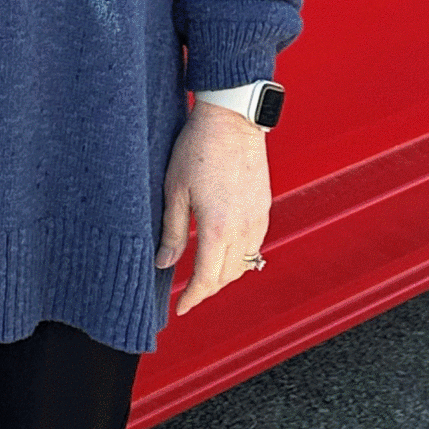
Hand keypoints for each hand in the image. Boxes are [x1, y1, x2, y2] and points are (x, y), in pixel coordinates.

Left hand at [156, 101, 270, 316]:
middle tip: (187, 295)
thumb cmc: (198, 148)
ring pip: (244, 265)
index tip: (180, 308)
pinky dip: (238, 259)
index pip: (206, 279)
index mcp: (217, 228)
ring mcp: (258, 220)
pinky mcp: (264, 209)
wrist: (232, 119)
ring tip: (203, 276)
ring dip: (224, 276)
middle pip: (227, 277)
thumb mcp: (175, 190)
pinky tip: (223, 252)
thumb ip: (172, 231)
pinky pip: (254, 247)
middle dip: (207, 291)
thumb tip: (164, 263)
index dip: (192, 298)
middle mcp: (243, 229)